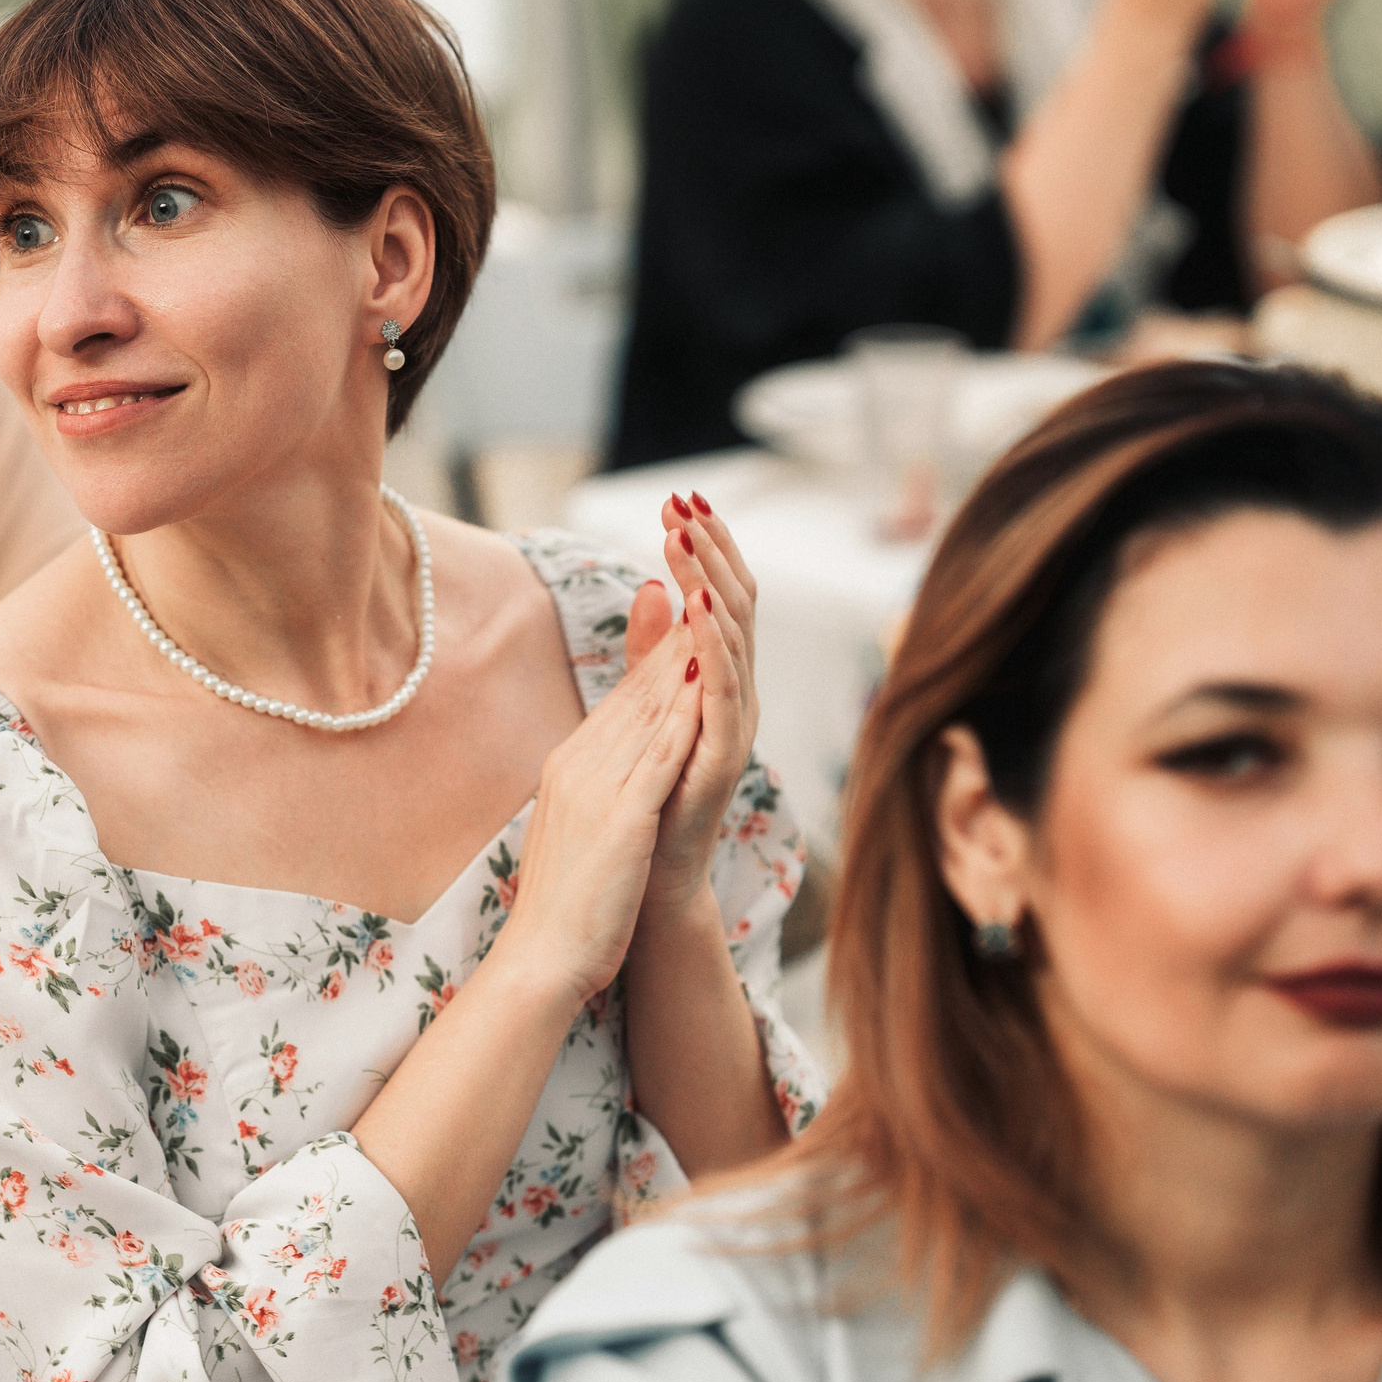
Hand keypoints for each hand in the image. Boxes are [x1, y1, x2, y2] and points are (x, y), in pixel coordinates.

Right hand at [497, 596, 702, 1008]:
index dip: (660, 653)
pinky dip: (683, 717)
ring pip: (650, 713)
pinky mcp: (620, 820)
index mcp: (570, 767)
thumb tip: (617, 759)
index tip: (691, 614)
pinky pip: (658, 758)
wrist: (541, 960)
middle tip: (706, 585)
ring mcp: (597, 790)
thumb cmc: (565, 905)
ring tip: (714, 613)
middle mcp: (579, 766)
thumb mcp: (581, 829)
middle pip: (637, 692)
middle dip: (675, 638)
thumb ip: (600, 785)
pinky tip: (707, 688)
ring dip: (683, 660)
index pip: (624, 700)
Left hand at [633, 493, 759, 926]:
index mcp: (719, 681)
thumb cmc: (647, 798)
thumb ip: (650, 650)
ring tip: (686, 535)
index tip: (678, 498)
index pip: (722, 596)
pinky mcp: (722, 757)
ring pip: (734, 637)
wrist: (645, 883)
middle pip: (737, 604)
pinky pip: (722, 689)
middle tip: (684, 501)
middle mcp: (736, 696)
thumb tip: (647, 586)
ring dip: (710, 580)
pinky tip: (696, 604)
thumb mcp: (644, 706)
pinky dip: (712, 643)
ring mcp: (734, 726)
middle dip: (711, 548)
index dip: (705, 548)